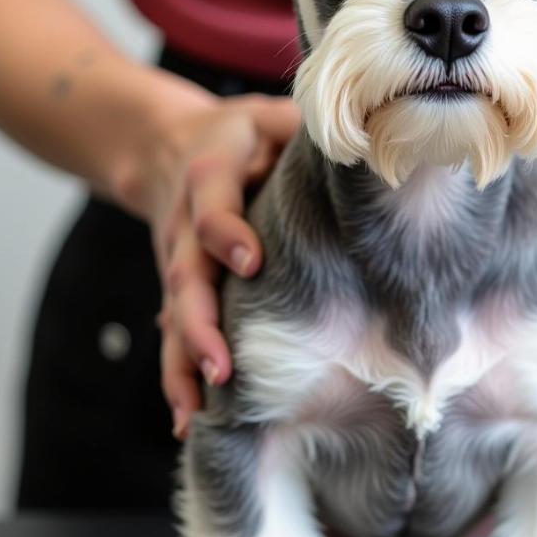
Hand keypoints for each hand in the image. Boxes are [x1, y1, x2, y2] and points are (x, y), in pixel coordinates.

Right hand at [131, 93, 300, 437]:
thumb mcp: (267, 117)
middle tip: (224, 368)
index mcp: (211, 174)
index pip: (212, 205)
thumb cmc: (241, 135)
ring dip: (185, 362)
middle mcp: (185, 222)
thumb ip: (301, 129)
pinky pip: (173, 332)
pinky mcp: (179, 287)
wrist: (165, 147)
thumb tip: (371, 138)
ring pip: (174, 314)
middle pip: (185, 275)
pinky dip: (179, 375)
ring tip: (198, 411)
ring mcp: (177, 259)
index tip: (252, 262)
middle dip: (201, 323)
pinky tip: (190, 418)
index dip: (226, 233)